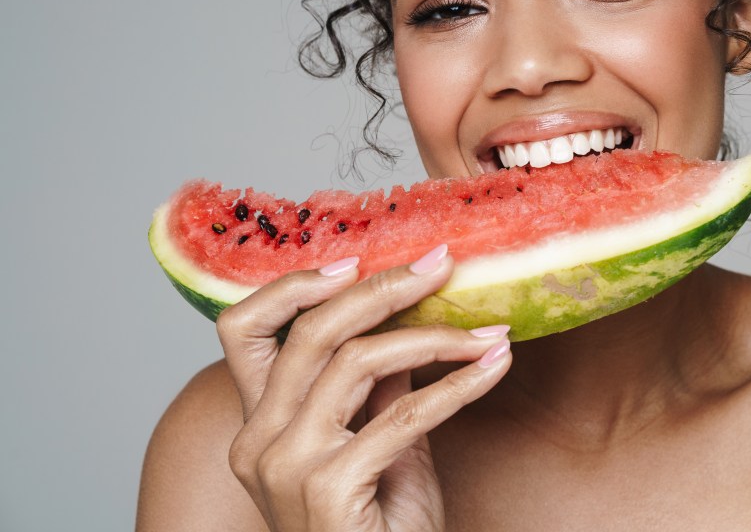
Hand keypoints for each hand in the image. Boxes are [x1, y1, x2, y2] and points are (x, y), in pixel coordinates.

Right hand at [215, 245, 511, 530]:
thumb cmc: (380, 527)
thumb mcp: (378, 441)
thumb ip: (377, 385)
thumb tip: (403, 315)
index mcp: (258, 424)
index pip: (242, 330)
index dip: (293, 285)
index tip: (355, 258)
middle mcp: (258, 440)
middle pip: (311, 332)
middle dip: (383, 290)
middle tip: (441, 265)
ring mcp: (287, 466)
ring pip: (358, 362)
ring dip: (436, 338)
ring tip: (487, 332)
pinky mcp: (327, 489)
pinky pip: (405, 414)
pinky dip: (459, 384)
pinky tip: (494, 365)